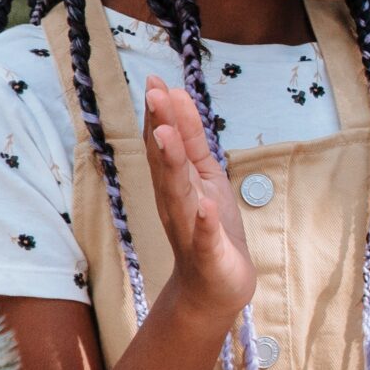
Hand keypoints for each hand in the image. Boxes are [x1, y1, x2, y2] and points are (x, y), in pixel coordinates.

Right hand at [141, 77, 255, 322]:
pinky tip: (204, 206)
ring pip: (180, 194)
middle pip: (167, 162)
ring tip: (168, 136)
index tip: (156, 81)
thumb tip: (178, 97)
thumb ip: (191, 142)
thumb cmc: (209, 229)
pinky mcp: (209, 254)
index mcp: (178, 183)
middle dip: (162, 128)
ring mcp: (191, 228)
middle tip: (155, 95)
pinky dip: (204, 222)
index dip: (163, 113)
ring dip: (172, 165)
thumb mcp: (204, 178)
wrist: (213, 288)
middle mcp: (177, 202)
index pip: (168, 144)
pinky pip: (206, 237)